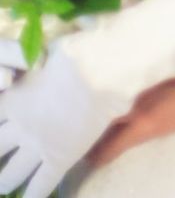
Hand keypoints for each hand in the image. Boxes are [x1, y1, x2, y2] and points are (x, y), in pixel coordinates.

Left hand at [0, 41, 121, 197]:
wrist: (101, 70)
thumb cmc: (78, 54)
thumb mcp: (49, 54)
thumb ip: (39, 66)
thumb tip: (39, 59)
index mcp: (13, 100)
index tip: (3, 130)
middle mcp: (18, 127)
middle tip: (1, 159)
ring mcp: (37, 146)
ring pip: (9, 175)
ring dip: (5, 181)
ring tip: (4, 185)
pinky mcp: (58, 159)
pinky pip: (40, 186)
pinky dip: (32, 196)